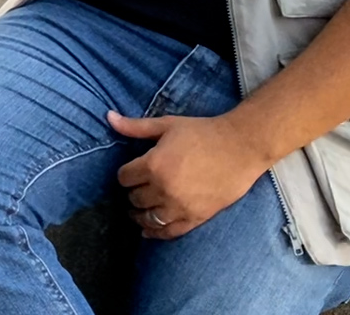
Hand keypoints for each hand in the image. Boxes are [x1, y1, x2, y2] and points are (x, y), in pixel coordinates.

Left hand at [108, 111, 271, 239]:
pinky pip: (169, 232)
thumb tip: (108, 117)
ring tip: (138, 210)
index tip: (131, 172)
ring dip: (140, 214)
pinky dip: (155, 233)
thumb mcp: (167, 125)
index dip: (126, 174)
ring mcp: (179, 207)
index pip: (124, 178)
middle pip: (134, 198)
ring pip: (148, 218)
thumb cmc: (203, 132)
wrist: (241, 147)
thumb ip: (135, 127)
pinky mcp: (195, 218)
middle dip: (133, 192)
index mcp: (153, 165)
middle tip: (137, 188)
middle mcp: (163, 190)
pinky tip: (148, 230)